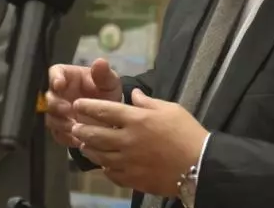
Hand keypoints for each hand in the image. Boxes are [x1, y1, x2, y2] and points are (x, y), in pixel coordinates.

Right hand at [45, 58, 121, 146]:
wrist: (111, 115)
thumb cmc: (106, 91)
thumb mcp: (109, 82)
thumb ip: (104, 74)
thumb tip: (100, 62)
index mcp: (68, 76)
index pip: (54, 73)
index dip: (54, 78)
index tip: (59, 84)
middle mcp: (59, 94)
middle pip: (47, 97)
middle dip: (54, 104)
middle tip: (67, 110)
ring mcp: (58, 112)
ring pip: (49, 117)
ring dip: (59, 123)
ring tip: (74, 127)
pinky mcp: (60, 129)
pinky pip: (57, 134)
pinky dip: (65, 137)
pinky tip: (77, 140)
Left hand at [71, 88, 207, 196]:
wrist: (199, 164)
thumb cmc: (186, 132)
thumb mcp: (170, 109)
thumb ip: (148, 102)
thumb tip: (133, 94)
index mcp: (136, 120)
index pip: (105, 111)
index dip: (88, 107)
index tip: (77, 104)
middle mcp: (127, 140)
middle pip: (96, 135)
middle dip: (82, 129)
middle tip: (74, 126)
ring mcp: (128, 162)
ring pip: (100, 156)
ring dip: (89, 149)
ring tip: (83, 144)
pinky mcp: (132, 179)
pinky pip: (112, 174)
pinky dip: (104, 168)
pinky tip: (103, 165)